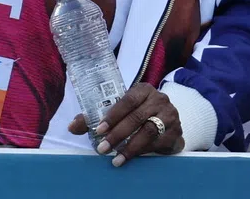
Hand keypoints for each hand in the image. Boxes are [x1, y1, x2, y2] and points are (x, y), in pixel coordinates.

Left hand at [67, 83, 183, 166]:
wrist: (167, 123)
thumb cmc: (138, 114)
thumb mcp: (120, 112)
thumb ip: (96, 117)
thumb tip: (72, 126)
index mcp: (143, 89)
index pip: (127, 100)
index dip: (112, 115)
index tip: (98, 130)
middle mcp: (159, 98)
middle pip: (136, 117)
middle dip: (117, 135)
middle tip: (102, 149)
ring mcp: (170, 114)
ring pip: (148, 131)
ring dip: (130, 147)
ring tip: (116, 159)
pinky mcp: (177, 131)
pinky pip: (159, 142)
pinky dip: (143, 152)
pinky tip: (131, 158)